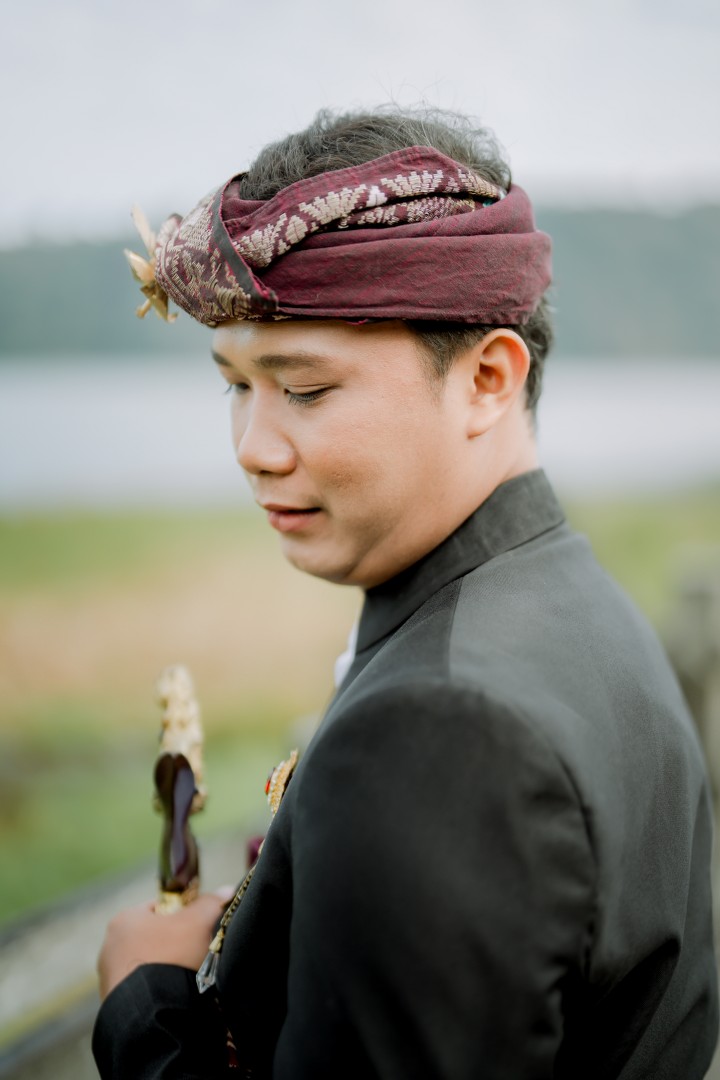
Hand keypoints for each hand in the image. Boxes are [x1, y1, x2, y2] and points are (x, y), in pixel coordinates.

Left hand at [98, 888, 233, 1000]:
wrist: (153, 1009)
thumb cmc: (172, 955)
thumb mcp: (199, 923)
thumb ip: (211, 904)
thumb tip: (226, 890)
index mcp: (124, 919)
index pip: (159, 909)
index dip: (182, 917)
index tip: (197, 930)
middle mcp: (109, 945)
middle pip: (151, 937)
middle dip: (172, 945)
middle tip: (193, 955)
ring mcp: (107, 976)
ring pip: (145, 964)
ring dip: (162, 968)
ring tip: (183, 979)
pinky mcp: (111, 1001)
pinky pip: (139, 988)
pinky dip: (153, 990)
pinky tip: (169, 995)